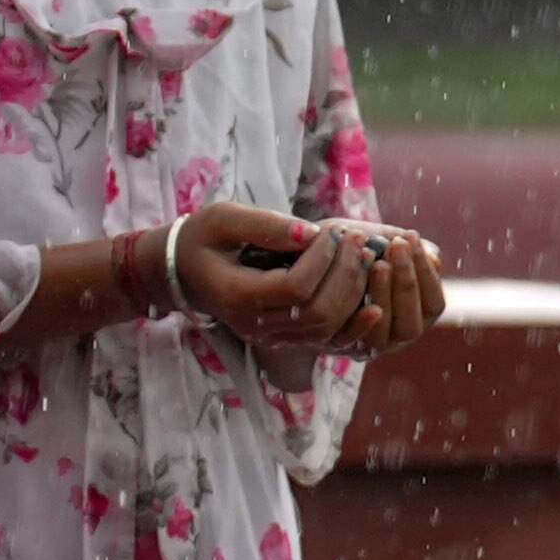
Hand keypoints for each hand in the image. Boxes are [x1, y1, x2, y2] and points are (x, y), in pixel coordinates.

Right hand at [171, 203, 373, 348]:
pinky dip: (353, 323)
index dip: (323, 258)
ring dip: (353, 291)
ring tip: (363, 255)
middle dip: (345, 273)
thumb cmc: (203, 237)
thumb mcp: (224, 218)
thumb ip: (267, 225)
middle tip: (357, 240)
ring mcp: (269, 336)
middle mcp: (254, 324)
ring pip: (325, 328)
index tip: (334, 231)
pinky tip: (375, 304)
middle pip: (316, 312)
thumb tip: (312, 234)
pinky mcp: (282, 336)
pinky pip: (324, 340)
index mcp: (237, 295)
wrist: (184, 270)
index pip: (295, 287)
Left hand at [323, 228, 451, 354]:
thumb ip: (402, 250)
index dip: (427, 274)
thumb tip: (434, 258)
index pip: (433, 305)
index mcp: (411, 314)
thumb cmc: (341, 251)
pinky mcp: (334, 346)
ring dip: (385, 296)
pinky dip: (361, 323)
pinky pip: (351, 341)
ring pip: (384, 335)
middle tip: (396, 248)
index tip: (412, 241)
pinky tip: (365, 298)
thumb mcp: (374, 244)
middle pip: (412, 326)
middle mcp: (391, 337)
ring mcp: (363, 346)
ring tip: (377, 264)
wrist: (295, 263)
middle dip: (407, 283)